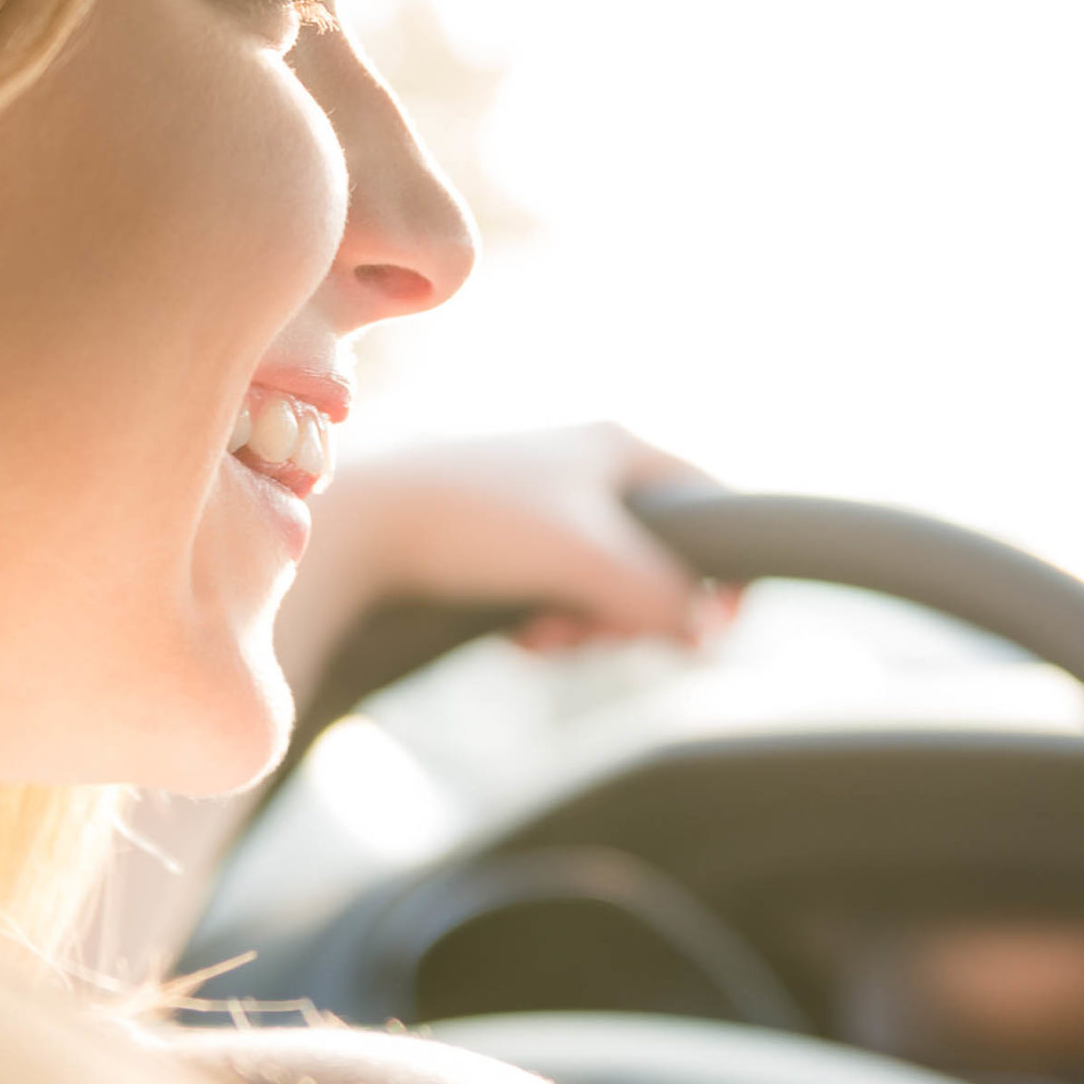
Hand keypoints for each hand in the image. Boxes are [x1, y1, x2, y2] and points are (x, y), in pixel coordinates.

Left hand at [276, 421, 737, 705]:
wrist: (359, 522)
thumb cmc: (476, 521)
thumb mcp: (586, 559)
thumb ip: (659, 594)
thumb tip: (707, 631)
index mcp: (620, 447)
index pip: (714, 502)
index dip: (724, 570)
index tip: (715, 628)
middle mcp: (586, 464)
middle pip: (658, 557)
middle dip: (633, 612)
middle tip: (596, 637)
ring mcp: (542, 500)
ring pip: (605, 583)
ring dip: (586, 625)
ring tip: (541, 634)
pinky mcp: (500, 538)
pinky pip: (556, 591)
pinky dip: (547, 620)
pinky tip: (516, 634)